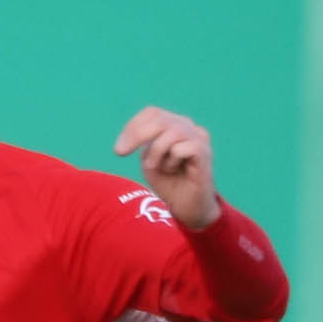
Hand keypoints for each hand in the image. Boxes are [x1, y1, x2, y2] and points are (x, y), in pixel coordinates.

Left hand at [113, 106, 219, 228]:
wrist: (188, 208)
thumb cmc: (169, 183)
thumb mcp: (149, 160)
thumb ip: (144, 142)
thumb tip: (133, 133)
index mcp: (175, 124)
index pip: (152, 113)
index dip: (132, 126)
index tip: (118, 149)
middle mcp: (189, 126)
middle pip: (159, 119)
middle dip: (136, 135)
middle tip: (120, 152)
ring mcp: (199, 137)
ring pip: (171, 132)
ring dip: (156, 152)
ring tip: (159, 168)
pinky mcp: (204, 151)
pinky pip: (180, 149)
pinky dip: (171, 162)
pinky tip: (176, 171)